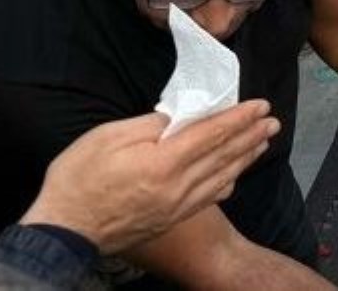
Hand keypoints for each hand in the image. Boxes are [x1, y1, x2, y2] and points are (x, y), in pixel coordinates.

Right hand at [21, 102, 278, 254]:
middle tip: (273, 121)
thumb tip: (176, 118)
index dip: (239, 118)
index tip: (260, 105)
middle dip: (251, 135)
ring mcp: (176, 206)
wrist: (64, 231)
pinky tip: (236, 176)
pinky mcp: (170, 219)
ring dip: (246, 157)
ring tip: (264, 142)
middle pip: (224, 155)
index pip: (212, 134)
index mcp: (163, 162)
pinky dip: (227, 183)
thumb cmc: (78, 179)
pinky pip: (208, 198)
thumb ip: (148, 125)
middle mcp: (177, 186)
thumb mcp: (107, 137)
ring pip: (222, 177)